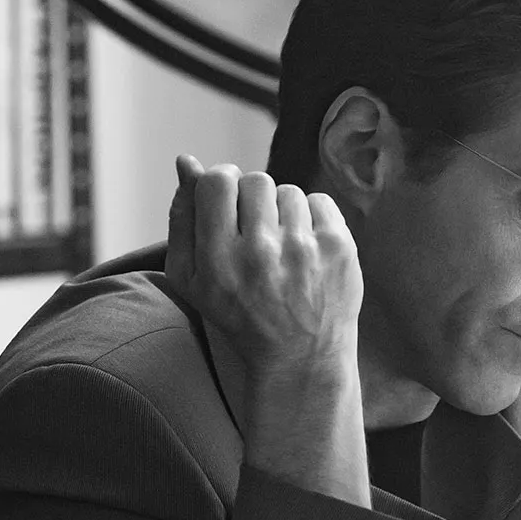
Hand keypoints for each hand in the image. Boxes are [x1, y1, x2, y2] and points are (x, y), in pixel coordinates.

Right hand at [165, 157, 362, 382]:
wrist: (300, 358)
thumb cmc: (238, 315)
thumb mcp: (191, 278)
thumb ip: (182, 218)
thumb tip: (186, 161)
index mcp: (218, 261)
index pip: (218, 181)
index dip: (222, 183)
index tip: (227, 203)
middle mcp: (261, 254)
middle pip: (255, 180)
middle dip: (252, 199)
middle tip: (256, 232)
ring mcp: (304, 251)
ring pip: (288, 190)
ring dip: (282, 211)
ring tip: (281, 246)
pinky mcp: (338, 249)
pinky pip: (319, 200)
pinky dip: (311, 218)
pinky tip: (305, 248)